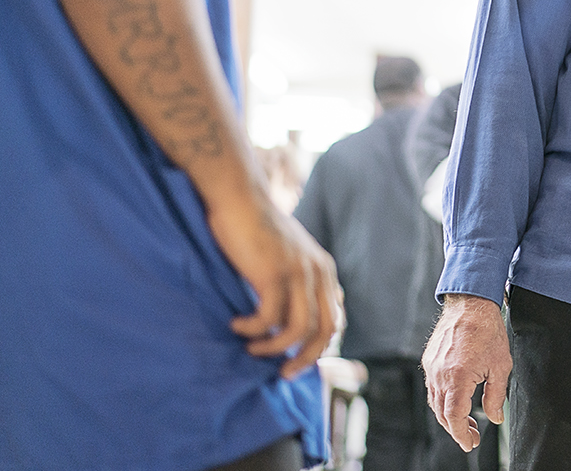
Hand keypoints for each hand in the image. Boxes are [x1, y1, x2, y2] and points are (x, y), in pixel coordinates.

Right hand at [210, 191, 339, 378]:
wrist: (237, 197)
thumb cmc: (254, 229)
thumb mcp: (285, 255)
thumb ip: (295, 281)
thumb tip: (293, 317)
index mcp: (324, 270)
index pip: (334, 319)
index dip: (318, 345)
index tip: (295, 359)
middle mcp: (318, 272)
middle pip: (325, 330)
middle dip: (306, 357)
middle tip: (282, 373)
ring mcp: (298, 272)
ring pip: (297, 329)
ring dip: (274, 347)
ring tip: (252, 348)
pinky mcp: (273, 273)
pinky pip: (268, 318)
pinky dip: (253, 329)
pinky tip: (236, 325)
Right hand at [424, 294, 510, 451]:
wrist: (471, 303)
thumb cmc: (488, 330)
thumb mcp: (500, 366)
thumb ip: (496, 396)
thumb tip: (495, 417)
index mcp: (458, 378)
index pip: (454, 417)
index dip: (462, 434)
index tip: (470, 442)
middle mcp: (440, 374)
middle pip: (442, 414)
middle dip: (456, 429)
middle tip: (471, 435)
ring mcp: (432, 367)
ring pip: (435, 402)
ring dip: (449, 415)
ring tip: (466, 419)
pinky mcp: (429, 360)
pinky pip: (432, 387)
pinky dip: (442, 399)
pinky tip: (456, 399)